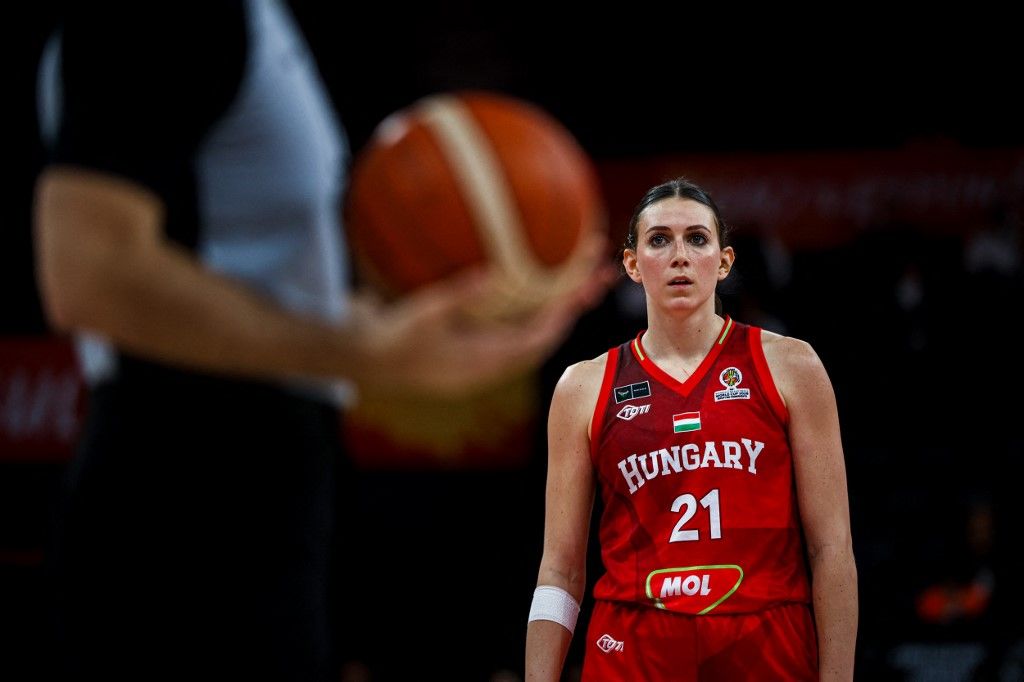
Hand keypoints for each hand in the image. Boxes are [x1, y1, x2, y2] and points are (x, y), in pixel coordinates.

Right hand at [351, 231, 616, 397]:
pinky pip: (513, 331)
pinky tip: (535, 287)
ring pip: (532, 331)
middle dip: (574, 301)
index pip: (541, 335)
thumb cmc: (393, 341)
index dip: (567, 310)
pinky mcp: (477, 353)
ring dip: (557, 304)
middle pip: (546, 330)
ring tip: (580, 276)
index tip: (590, 285)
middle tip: (601, 271)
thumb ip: (456, 297)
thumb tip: (491, 275)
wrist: (369, 364)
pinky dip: (531, 309)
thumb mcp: (422, 316)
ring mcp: (487, 358)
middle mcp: (495, 361)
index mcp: (488, 359)